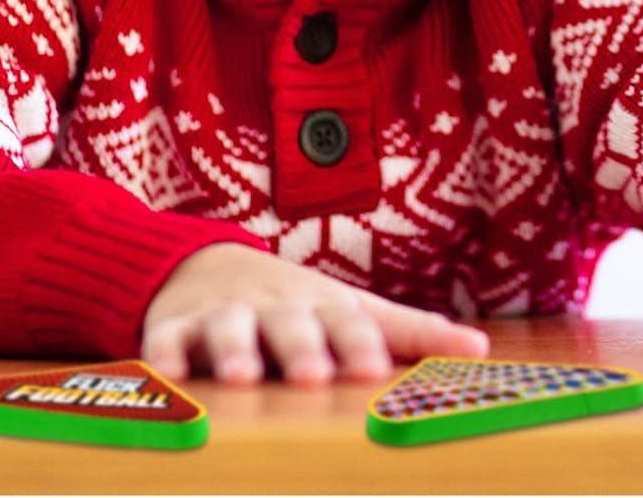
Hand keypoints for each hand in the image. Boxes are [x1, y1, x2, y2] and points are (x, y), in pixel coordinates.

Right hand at [142, 243, 489, 385]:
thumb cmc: (298, 303)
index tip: (376, 370)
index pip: (349, 322)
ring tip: (244, 378)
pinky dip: (163, 360)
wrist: (208, 265)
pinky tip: (165, 377)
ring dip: (236, 350)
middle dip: (304, 347)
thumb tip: (480, 351)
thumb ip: (411, 333)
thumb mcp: (353, 310)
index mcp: (324, 305)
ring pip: (229, 328)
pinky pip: (164, 343)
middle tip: (317, 375)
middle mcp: (278, 305)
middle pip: (293, 323)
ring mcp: (224, 314)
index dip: (362, 343)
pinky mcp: (173, 328)